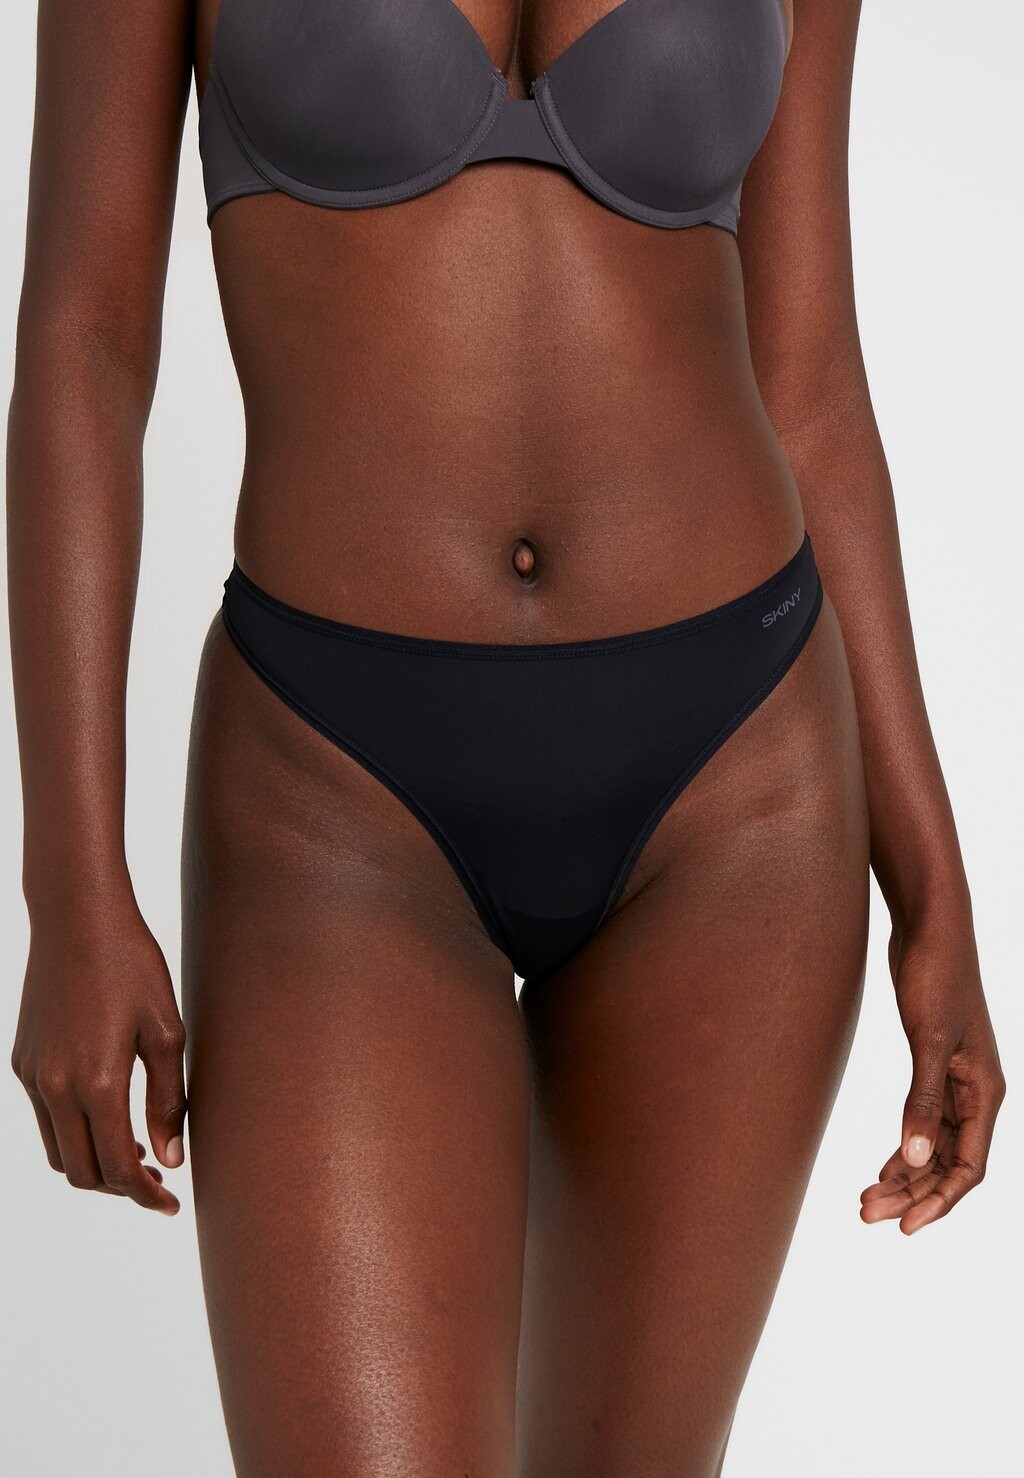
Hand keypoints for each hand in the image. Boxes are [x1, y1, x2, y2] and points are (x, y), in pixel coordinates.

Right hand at [10, 893, 186, 1214]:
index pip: (119, 1168)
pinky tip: (107, 1115)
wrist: (76, 917)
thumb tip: (172, 1159)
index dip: (146, 1196)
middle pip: (84, 1173)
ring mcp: (33, 1076)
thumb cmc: (132, 966)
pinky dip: (74, 1133)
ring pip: (59, 1151)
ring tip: (137, 1152)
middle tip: (158, 1181)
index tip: (171, 1204)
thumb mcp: (167, 1031)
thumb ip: (169, 1100)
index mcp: (98, 1083)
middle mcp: (56, 1087)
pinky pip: (45, 1118)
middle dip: (121, 1188)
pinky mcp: (22, 1061)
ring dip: (95, 1165)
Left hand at [860, 905, 1004, 1234]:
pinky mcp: (933, 1066)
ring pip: (934, 1146)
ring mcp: (956, 1081)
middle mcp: (976, 1093)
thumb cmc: (936, 976)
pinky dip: (904, 1148)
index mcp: (985, 1093)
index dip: (939, 1201)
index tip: (904, 1227)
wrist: (929, 929)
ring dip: (905, 1175)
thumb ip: (922, 1099)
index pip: (969, 1167)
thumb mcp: (929, 1040)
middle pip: (948, 1163)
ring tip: (865, 1200)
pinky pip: (924, 1123)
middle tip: (867, 1215)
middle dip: (912, 1194)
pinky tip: (883, 1167)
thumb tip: (913, 1156)